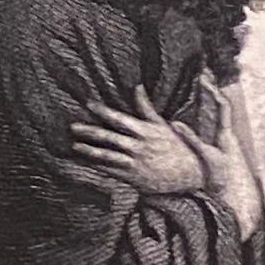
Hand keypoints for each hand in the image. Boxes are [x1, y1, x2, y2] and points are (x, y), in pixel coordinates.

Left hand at [70, 92, 264, 237]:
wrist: (192, 174)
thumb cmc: (177, 146)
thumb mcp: (162, 125)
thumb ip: (146, 107)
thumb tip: (136, 86)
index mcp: (146, 131)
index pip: (121, 119)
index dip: (104, 111)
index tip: (88, 103)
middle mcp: (139, 147)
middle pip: (110, 137)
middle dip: (90, 131)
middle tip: (72, 126)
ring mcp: (136, 163)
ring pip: (109, 156)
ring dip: (90, 151)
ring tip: (74, 145)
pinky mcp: (135, 178)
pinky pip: (112, 171)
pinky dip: (97, 166)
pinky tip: (85, 162)